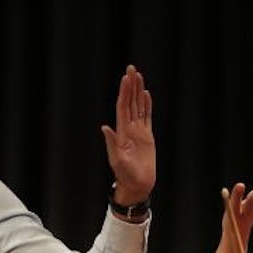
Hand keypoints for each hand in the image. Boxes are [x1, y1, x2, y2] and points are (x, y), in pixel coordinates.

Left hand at [101, 65, 154, 203]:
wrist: (137, 184)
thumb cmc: (126, 175)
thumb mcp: (117, 159)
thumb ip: (112, 143)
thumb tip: (105, 127)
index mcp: (122, 132)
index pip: (123, 107)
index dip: (124, 92)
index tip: (126, 78)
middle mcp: (129, 128)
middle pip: (130, 102)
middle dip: (131, 85)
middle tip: (131, 68)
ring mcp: (138, 132)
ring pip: (139, 106)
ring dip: (138, 91)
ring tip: (139, 76)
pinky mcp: (147, 137)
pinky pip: (147, 117)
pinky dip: (147, 105)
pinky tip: (146, 95)